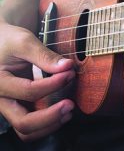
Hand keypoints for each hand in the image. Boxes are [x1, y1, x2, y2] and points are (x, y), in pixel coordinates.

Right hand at [0, 21, 74, 140]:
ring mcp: (8, 105)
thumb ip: (45, 56)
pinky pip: (29, 124)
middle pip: (23, 122)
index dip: (53, 84)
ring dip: (49, 125)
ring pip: (26, 130)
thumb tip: (67, 66)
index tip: (69, 73)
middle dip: (51, 116)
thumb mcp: (24, 42)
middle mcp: (1, 99)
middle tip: (70, 105)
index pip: (29, 91)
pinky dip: (45, 124)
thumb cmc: (8, 40)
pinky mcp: (17, 106)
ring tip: (68, 112)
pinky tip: (60, 113)